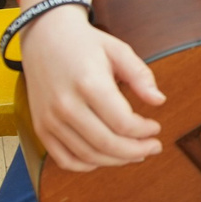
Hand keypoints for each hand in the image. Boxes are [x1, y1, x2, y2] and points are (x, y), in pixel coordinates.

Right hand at [21, 4, 165, 171]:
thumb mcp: (118, 50)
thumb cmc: (84, 43)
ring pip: (88, 156)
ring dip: (116, 160)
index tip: (156, 128)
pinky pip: (65, 159)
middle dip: (136, 151)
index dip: (145, 132)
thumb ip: (140, 75)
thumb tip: (159, 101)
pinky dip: (88, 165)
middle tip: (153, 147)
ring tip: (135, 154)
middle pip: (107, 144)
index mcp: (89, 84)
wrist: (44, 36)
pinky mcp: (41, 127)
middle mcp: (66, 105)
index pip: (123, 123)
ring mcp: (50, 119)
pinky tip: (105, 157)